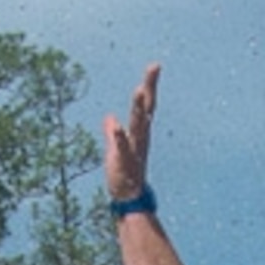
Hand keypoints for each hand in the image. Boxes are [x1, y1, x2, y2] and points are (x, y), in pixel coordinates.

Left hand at [104, 64, 160, 204]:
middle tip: (155, 67)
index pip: (146, 106)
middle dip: (149, 88)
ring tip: (139, 90)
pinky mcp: (125, 162)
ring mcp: (134, 149)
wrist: (128, 198)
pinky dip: (120, 136)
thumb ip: (112, 133)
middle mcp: (140, 138)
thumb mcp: (115, 149)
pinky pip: (123, 147)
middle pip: (146, 109)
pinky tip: (117, 125)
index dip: (149, 86)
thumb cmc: (122, 174)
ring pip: (138, 125)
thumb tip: (109, 118)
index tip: (155, 66)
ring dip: (139, 108)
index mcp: (138, 133)